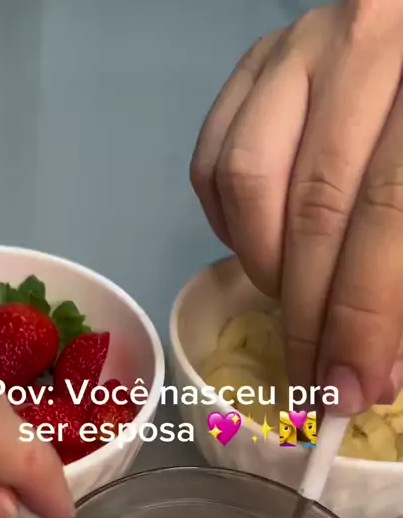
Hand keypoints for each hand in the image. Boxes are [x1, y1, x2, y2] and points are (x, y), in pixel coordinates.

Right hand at [191, 0, 402, 413]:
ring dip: (264, 265)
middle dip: (309, 315)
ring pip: (244, 180)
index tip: (348, 390)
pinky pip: (212, 160)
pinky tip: (263, 247)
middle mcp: (358, 48)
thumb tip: (374, 375)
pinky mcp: (252, 64)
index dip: (361, 316)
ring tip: (294, 299)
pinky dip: (228, 224)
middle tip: (312, 382)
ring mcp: (294, 49)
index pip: (384, 213)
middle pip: (312, 207)